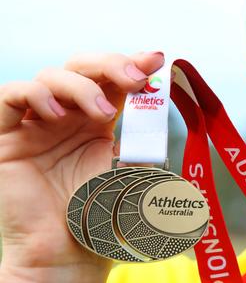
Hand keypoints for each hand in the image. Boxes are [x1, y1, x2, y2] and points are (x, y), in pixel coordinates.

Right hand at [0, 52, 163, 281]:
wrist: (69, 255)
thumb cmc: (103, 217)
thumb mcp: (133, 171)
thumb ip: (144, 139)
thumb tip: (163, 103)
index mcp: (97, 120)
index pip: (112, 79)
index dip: (131, 63)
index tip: (155, 58)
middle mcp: (67, 116)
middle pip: (82, 67)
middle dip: (112, 64)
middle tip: (136, 78)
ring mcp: (35, 124)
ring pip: (51, 76)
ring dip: (82, 86)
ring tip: (103, 114)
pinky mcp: (6, 138)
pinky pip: (10, 96)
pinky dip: (35, 94)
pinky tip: (57, 114)